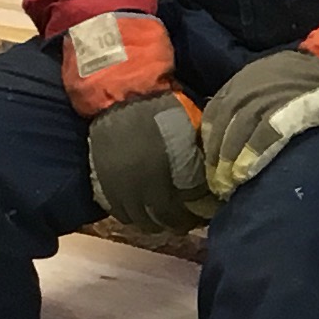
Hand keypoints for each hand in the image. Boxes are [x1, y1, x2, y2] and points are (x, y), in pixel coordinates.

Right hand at [87, 88, 204, 230]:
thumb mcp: (191, 129)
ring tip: (165, 220)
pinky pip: (118, 211)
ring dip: (155, 223)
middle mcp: (144, 182)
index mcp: (170, 168)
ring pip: (140, 219)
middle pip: (164, 218)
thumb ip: (199, 157)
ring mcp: (121, 184)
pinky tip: (143, 212)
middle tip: (187, 222)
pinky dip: (132, 216)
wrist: (122, 95)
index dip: (198, 214)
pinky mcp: (103, 183)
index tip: (204, 214)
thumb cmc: (163, 109)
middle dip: (178, 223)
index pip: (188, 205)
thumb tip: (214, 181)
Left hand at [202, 48, 318, 195]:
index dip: (210, 143)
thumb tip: (232, 129)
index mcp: (240, 81)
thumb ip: (248, 97)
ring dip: (230, 163)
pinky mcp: (287, 111)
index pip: (213, 115)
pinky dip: (251, 157)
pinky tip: (247, 175)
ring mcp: (266, 99)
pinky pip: (262, 138)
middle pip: (222, 129)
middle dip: (217, 159)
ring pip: (237, 135)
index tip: (212, 165)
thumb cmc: (303, 76)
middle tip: (218, 184)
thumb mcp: (266, 77)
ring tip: (230, 185)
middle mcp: (247, 89)